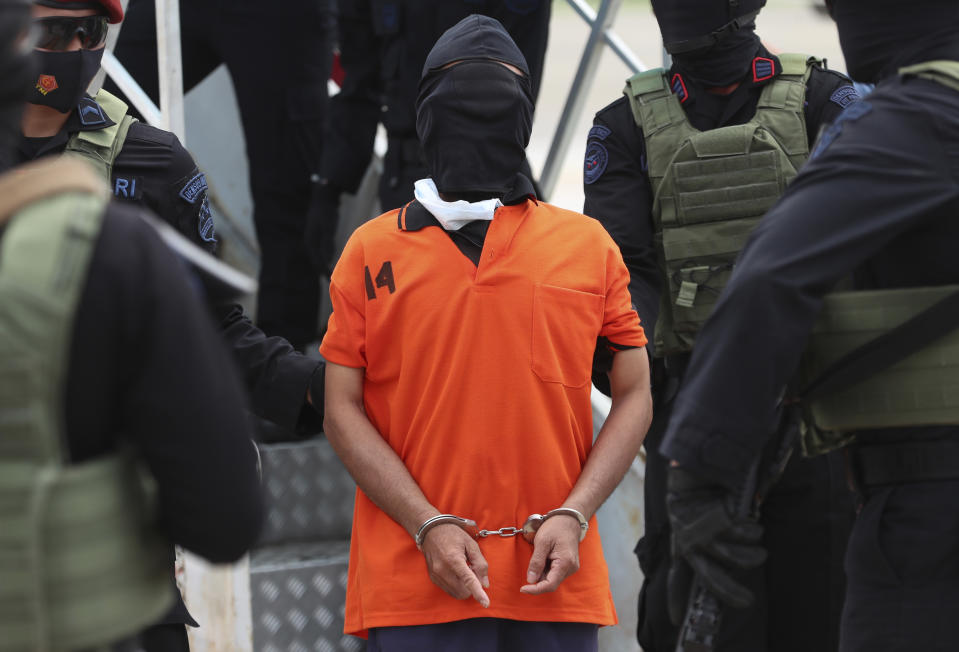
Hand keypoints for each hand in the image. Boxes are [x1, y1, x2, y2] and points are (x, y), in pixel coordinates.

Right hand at [304, 178, 341, 276]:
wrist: (323, 197)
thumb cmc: (327, 211)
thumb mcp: (328, 226)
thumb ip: (327, 242)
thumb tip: (326, 258)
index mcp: (311, 241)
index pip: (317, 260)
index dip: (324, 271)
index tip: (331, 279)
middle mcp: (310, 241)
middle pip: (316, 260)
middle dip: (324, 270)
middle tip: (333, 282)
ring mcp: (313, 238)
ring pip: (318, 256)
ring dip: (325, 264)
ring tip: (333, 274)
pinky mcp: (318, 235)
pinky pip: (321, 250)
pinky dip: (327, 257)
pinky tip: (334, 261)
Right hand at [420, 523, 489, 607]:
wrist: (431, 530)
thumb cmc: (453, 534)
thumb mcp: (471, 544)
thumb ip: (480, 563)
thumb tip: (485, 584)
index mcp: (454, 559)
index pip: (468, 580)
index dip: (478, 593)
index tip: (486, 603)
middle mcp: (443, 569)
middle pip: (463, 591)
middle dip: (472, 586)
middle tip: (472, 570)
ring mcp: (436, 575)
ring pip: (456, 593)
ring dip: (464, 587)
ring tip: (463, 569)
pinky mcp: (433, 578)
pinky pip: (449, 590)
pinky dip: (456, 585)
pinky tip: (456, 572)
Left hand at [520, 513, 581, 594]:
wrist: (569, 519)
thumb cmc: (556, 527)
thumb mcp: (542, 542)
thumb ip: (536, 562)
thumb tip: (531, 580)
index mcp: (565, 563)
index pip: (550, 585)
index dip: (535, 589)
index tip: (522, 589)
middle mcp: (570, 568)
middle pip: (551, 583)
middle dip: (538, 578)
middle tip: (529, 565)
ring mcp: (571, 567)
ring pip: (552, 578)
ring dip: (542, 573)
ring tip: (539, 554)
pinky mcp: (568, 565)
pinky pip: (555, 573)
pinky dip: (546, 569)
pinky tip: (544, 557)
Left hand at [665, 466, 765, 624]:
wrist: (699, 452)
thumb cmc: (702, 485)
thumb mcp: (701, 516)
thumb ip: (710, 539)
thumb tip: (729, 567)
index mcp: (681, 540)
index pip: (676, 576)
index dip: (677, 599)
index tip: (679, 623)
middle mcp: (686, 538)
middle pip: (709, 579)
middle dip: (730, 594)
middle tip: (748, 602)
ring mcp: (700, 527)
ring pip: (733, 556)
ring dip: (751, 555)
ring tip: (759, 548)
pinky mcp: (713, 513)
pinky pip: (740, 533)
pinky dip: (752, 531)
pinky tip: (754, 525)